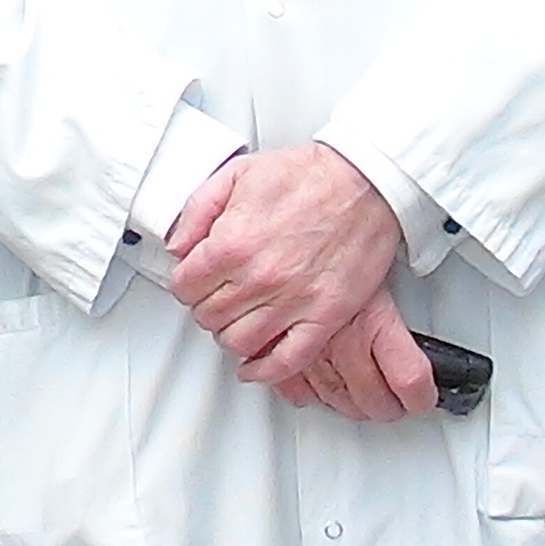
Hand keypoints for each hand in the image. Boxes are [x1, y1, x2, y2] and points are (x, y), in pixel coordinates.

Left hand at [163, 143, 431, 417]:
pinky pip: (287, 361)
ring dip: (231, 335)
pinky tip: (254, 367)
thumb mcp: (237, 174)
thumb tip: (177, 245)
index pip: (184, 287)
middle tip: (218, 296)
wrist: (367, 182)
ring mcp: (293, 301)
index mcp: (232, 244)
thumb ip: (197, 211)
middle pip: (208, 317)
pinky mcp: (325, 316)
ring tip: (237, 320)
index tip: (194, 280)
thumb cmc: (309, 175)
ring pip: (239, 343)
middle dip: (207, 306)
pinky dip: (264, 371)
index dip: (186, 283)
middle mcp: (259, 278)